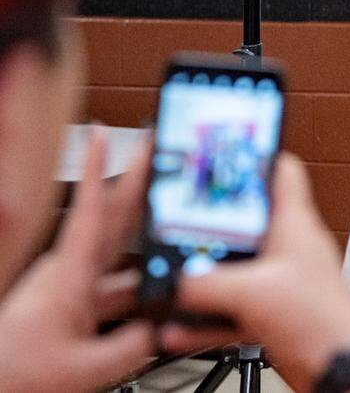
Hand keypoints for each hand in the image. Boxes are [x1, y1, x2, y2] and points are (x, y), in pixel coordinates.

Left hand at [0, 129, 154, 391]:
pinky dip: (142, 289)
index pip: (89, 209)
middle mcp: (70, 275)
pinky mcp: (72, 310)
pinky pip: (116, 292)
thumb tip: (164, 331)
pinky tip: (163, 295)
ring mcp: (71, 291)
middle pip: (113, 219)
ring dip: (150, 247)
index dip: (97, 168)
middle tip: (156, 150)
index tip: (102, 133)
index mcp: (69, 276)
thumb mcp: (86, 366)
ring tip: (181, 229)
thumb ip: (134, 345)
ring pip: (121, 261)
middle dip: (136, 182)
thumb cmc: (16, 374)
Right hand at [160, 155, 349, 392]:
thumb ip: (205, 284)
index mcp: (294, 224)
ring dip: (201, 277)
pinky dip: (205, 317)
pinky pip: (231, 307)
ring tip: (168, 280)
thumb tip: (172, 283)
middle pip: (245, 219)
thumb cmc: (320, 320)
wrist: (340, 368)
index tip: (223, 150)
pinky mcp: (274, 311)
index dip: (256, 154)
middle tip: (176, 219)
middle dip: (209, 222)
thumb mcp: (252, 292)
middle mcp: (288, 246)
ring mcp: (281, 279)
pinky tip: (177, 329)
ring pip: (234, 267)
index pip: (282, 170)